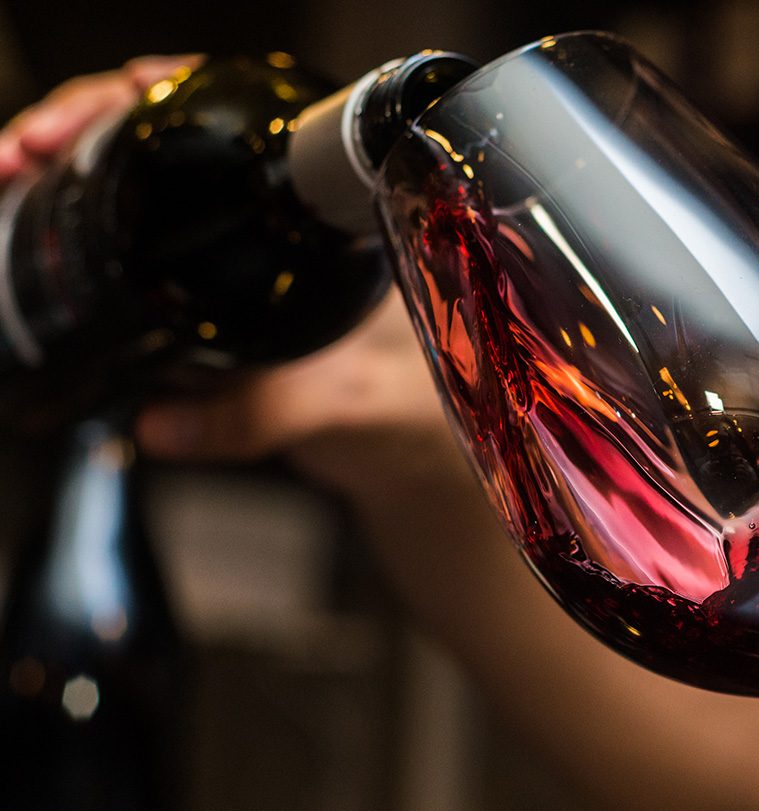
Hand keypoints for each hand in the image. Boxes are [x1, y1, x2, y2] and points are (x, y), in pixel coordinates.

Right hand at [0, 57, 449, 499]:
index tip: (119, 96)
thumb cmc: (400, 408)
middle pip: (172, 138)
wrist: (397, 447)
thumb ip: (261, 415)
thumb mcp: (340, 402)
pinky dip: (84, 238)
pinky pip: (138, 253)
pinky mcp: (209, 293)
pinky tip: (38, 232)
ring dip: (72, 176)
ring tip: (13, 174)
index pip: (242, 119)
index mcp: (325, 211)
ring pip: (146, 189)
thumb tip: (157, 424)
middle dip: (89, 128)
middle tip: (28, 149)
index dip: (169, 97)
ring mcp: (238, 250)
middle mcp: (276, 216)